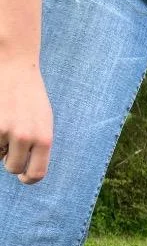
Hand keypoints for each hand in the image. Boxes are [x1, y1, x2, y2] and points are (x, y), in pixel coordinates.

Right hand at [0, 54, 52, 183]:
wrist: (14, 66)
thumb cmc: (31, 96)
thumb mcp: (44, 122)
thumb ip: (38, 146)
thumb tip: (27, 169)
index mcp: (44, 139)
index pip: (36, 173)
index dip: (28, 178)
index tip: (23, 177)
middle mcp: (24, 137)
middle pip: (13, 167)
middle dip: (10, 161)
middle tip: (11, 147)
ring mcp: (4, 130)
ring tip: (6, 125)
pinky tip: (0, 120)